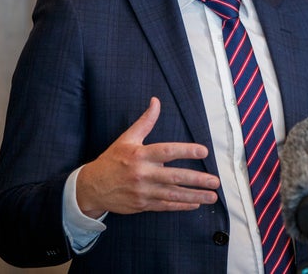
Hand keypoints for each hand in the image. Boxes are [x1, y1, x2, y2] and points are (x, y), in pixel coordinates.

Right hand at [76, 97, 220, 217]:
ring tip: (212, 196)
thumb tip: (156, 101)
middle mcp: (143, 174)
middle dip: (197, 179)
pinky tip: (196, 203)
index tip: (204, 151)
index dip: (186, 151)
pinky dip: (181, 206)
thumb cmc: (112, 160)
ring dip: (194, 196)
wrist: (92, 187)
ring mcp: (143, 191)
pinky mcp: (142, 205)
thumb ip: (145, 121)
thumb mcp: (127, 138)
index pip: (167, 152)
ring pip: (173, 194)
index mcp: (140, 155)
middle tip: (215, 180)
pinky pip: (165, 206)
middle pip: (174, 177)